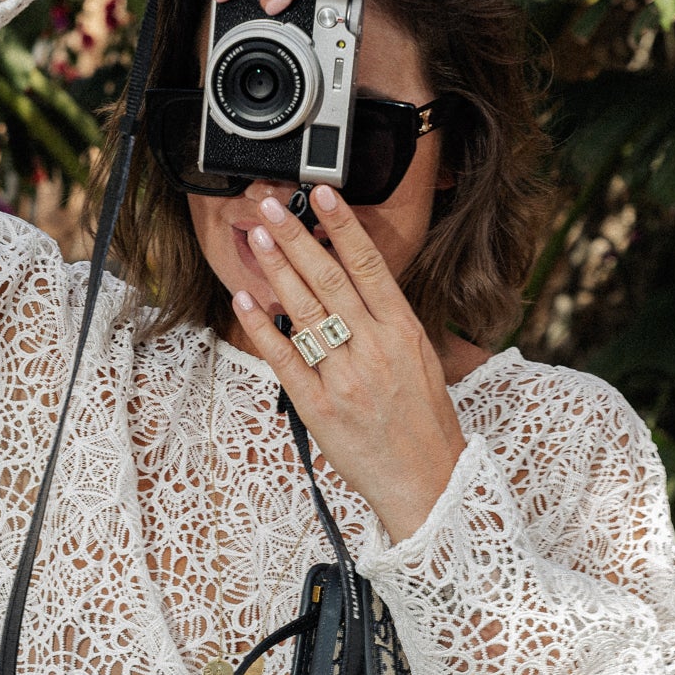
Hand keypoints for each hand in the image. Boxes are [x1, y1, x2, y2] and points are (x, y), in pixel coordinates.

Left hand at [230, 186, 467, 545]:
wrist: (428, 482)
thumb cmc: (424, 423)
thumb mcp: (421, 361)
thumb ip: (387, 323)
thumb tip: (355, 283)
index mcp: (403, 332)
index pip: (370, 265)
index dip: (343, 226)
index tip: (324, 192)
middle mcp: (374, 348)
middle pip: (329, 279)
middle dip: (296, 236)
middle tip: (270, 204)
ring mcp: (345, 377)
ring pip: (304, 311)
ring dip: (277, 268)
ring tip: (257, 236)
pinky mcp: (320, 408)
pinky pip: (284, 360)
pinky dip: (263, 327)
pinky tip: (246, 299)